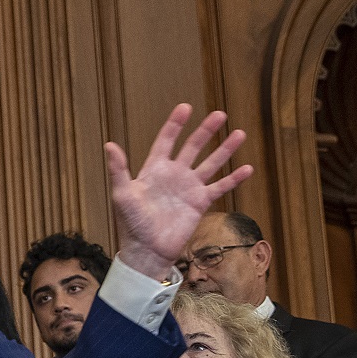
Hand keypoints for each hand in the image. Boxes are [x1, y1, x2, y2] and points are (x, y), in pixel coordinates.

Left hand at [105, 104, 251, 279]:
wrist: (147, 250)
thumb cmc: (131, 223)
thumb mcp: (122, 194)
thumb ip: (118, 169)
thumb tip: (109, 144)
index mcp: (154, 169)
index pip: (166, 141)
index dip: (175, 124)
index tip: (186, 107)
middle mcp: (174, 175)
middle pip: (193, 147)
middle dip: (206, 131)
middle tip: (220, 114)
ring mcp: (189, 188)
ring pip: (211, 163)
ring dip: (225, 149)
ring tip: (239, 133)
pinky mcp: (200, 203)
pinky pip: (220, 187)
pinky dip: (234, 178)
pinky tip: (247, 168)